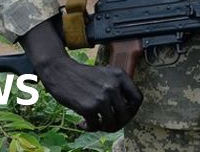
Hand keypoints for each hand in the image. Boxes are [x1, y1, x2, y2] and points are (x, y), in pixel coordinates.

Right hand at [20, 19, 142, 131]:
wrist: (60, 71)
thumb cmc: (82, 75)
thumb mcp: (105, 74)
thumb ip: (117, 87)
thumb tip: (127, 110)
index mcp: (120, 76)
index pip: (138, 98)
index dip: (133, 110)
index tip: (124, 114)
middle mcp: (113, 86)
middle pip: (126, 115)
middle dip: (117, 123)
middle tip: (108, 123)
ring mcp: (102, 97)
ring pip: (112, 123)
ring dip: (103, 127)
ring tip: (95, 124)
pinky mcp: (89, 107)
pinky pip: (95, 126)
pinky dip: (89, 127)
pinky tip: (82, 123)